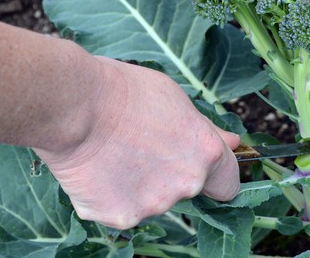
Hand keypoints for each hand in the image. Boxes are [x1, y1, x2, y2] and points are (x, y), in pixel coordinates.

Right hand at [34, 56, 240, 229]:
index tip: (202, 170)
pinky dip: (110, 197)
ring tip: (115, 153)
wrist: (76, 105)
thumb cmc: (125, 92)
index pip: (228, 184)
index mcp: (206, 153)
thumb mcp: (176, 99)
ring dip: (140, 186)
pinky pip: (120, 210)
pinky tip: (98, 170)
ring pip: (152, 201)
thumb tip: (233, 143)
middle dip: (171, 175)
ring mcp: (153, 204)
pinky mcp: (120, 217)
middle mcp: (186, 183)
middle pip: (187, 190)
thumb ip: (206, 130)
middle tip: (142, 147)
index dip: (216, 176)